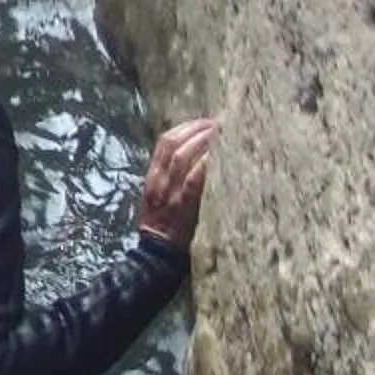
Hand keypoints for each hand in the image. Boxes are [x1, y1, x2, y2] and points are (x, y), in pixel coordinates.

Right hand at [134, 119, 216, 250]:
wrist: (157, 252)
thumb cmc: (163, 225)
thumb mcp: (159, 197)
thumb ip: (171, 178)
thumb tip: (196, 158)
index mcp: (152, 176)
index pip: (164, 142)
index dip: (185, 127)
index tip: (204, 122)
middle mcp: (159, 180)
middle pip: (174, 144)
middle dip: (197, 129)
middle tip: (219, 124)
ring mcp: (169, 192)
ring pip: (182, 157)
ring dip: (203, 142)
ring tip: (222, 135)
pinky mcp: (182, 206)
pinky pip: (193, 180)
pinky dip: (205, 165)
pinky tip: (218, 158)